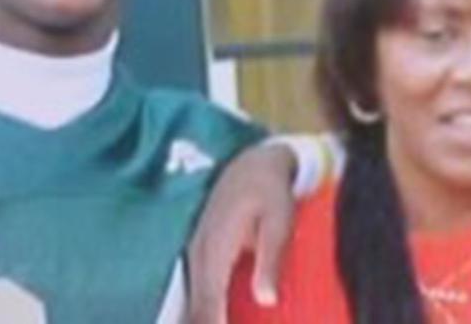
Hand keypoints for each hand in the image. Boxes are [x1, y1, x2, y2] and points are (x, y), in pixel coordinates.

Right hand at [187, 143, 296, 323]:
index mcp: (215, 250)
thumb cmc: (271, 192)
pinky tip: (216, 319)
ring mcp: (194, 254)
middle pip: (194, 309)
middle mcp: (198, 255)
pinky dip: (203, 311)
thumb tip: (266, 301)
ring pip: (191, 302)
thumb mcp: (279, 222)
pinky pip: (196, 291)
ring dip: (203, 319)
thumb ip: (271, 260)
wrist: (252, 164)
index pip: (208, 304)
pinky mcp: (198, 254)